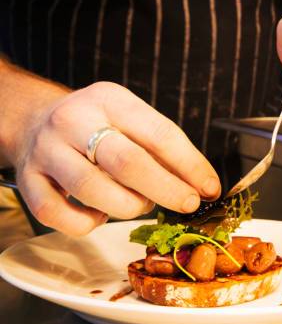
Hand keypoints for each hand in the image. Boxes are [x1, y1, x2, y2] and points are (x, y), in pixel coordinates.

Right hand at [11, 82, 219, 235]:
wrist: (35, 119)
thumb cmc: (97, 125)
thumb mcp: (131, 120)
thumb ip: (163, 150)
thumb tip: (203, 185)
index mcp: (111, 100)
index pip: (159, 134)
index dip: (190, 165)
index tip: (210, 188)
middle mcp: (75, 121)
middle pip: (127, 162)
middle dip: (167, 189)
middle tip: (189, 204)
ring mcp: (47, 150)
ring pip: (92, 189)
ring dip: (128, 206)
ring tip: (141, 204)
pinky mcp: (28, 180)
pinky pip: (57, 214)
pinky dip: (86, 223)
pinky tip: (100, 215)